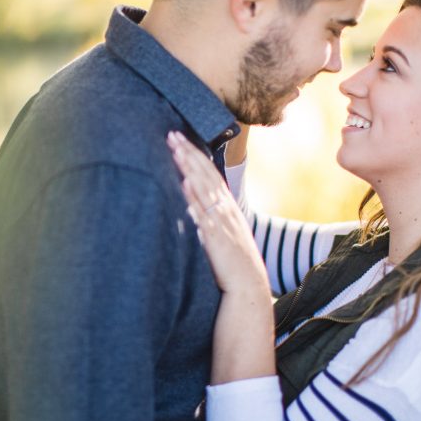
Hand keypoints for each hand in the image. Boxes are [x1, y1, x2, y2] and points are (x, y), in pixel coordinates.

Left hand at [167, 131, 267, 297]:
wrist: (248, 287)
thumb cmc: (232, 264)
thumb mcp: (223, 234)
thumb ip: (208, 216)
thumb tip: (188, 198)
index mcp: (227, 207)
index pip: (209, 174)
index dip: (195, 155)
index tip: (180, 140)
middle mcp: (225, 209)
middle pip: (205, 174)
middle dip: (188, 153)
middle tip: (172, 134)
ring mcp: (222, 221)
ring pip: (203, 187)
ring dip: (189, 167)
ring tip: (175, 149)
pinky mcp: (216, 237)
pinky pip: (204, 213)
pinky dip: (194, 197)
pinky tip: (185, 183)